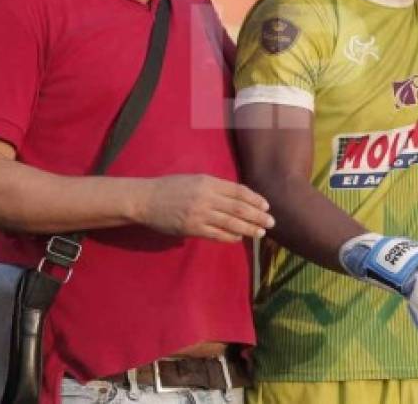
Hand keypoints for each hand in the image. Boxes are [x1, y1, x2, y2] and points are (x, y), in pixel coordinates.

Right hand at [133, 175, 273, 242]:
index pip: (238, 191)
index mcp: (208, 182)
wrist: (145, 199)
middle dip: (257, 216)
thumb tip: (236, 198)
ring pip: (231, 223)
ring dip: (248, 229)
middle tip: (272, 222)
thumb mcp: (194, 179)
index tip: (266, 206)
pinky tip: (239, 238)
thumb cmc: (170, 188)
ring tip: (261, 233)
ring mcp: (199, 214)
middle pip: (239, 207)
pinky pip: (216, 234)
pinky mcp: (192, 228)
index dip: (255, 199)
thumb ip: (214, 187)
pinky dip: (230, 237)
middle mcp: (206, 197)